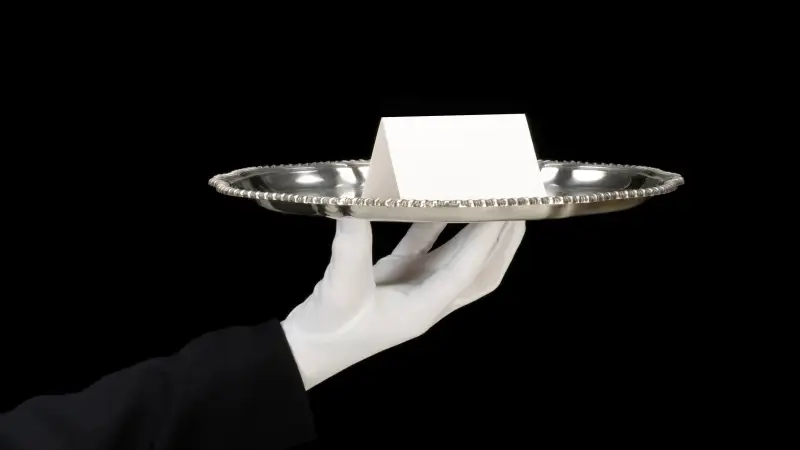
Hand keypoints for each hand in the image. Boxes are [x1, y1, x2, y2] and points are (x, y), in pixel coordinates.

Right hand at [281, 218, 525, 388]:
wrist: (305, 352)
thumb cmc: (329, 329)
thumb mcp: (340, 286)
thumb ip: (351, 242)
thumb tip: (355, 200)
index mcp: (423, 309)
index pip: (465, 270)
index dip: (486, 239)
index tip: (504, 209)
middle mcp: (428, 301)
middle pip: (478, 272)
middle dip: (501, 243)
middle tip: (518, 209)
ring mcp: (413, 291)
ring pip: (456, 261)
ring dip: (476, 236)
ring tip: (492, 205)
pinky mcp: (395, 280)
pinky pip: (423, 251)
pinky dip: (435, 229)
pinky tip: (439, 204)